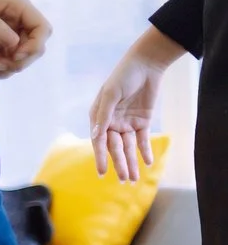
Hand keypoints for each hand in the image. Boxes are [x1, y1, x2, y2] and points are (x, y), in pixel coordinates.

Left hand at [0, 0, 48, 79]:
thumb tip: (14, 45)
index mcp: (18, 6)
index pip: (41, 28)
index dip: (34, 45)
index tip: (14, 56)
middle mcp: (17, 18)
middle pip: (33, 45)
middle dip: (20, 60)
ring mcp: (7, 29)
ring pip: (20, 54)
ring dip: (9, 67)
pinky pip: (6, 57)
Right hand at [89, 28, 182, 182]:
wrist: (146, 65)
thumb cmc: (123, 76)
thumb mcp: (111, 94)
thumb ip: (104, 115)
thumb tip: (95, 135)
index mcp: (99, 117)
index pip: (99, 141)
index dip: (100, 157)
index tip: (102, 173)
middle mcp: (111, 123)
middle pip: (115, 148)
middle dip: (119, 164)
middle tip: (125, 180)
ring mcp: (126, 123)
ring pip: (128, 147)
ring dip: (131, 162)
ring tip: (134, 178)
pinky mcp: (142, 121)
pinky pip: (143, 139)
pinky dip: (145, 151)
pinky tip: (148, 162)